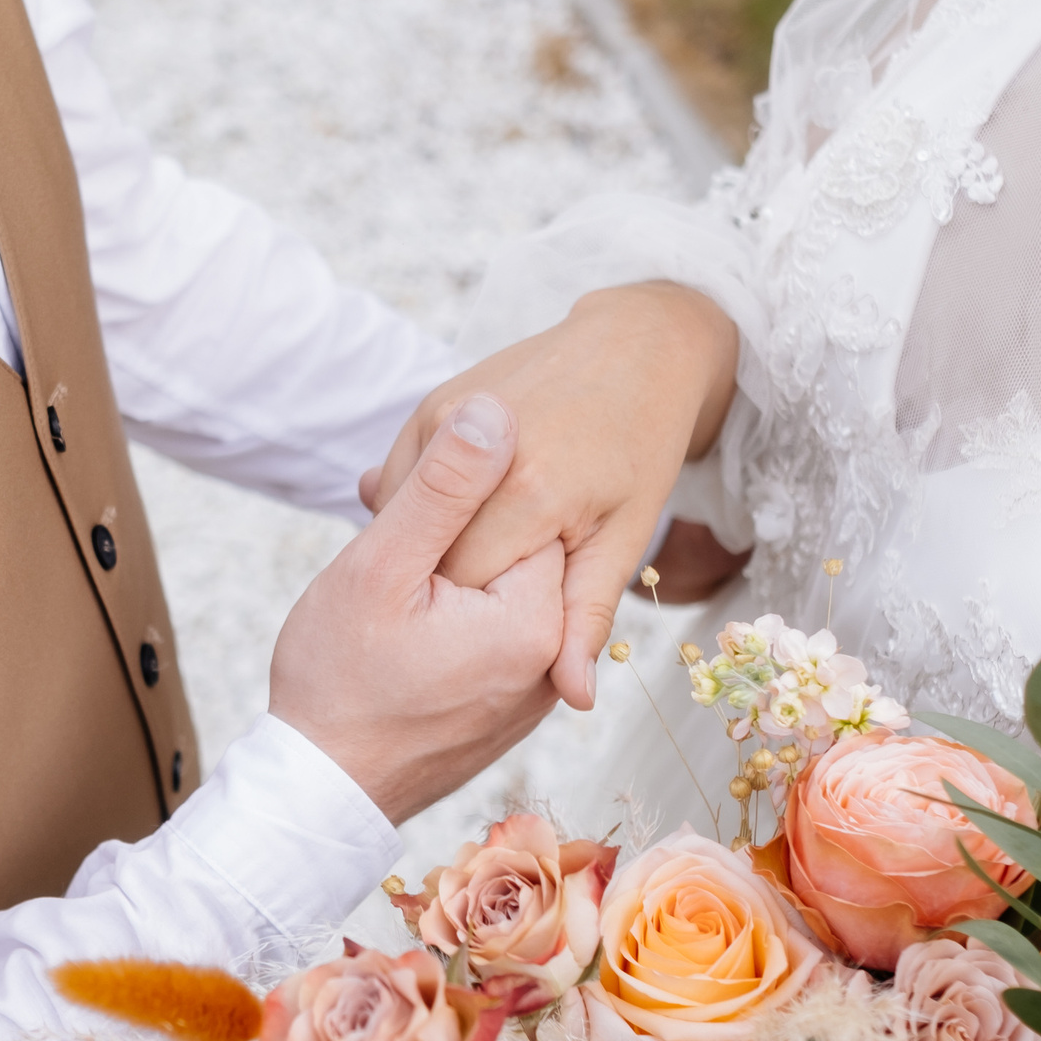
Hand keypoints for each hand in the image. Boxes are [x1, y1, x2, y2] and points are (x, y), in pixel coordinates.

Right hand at [272, 393, 568, 824]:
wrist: (318, 796)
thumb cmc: (339, 685)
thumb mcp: (381, 569)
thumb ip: (442, 489)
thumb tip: (493, 410)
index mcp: (535, 616)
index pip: (520, 503)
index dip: (448, 501)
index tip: (400, 532)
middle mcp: (551, 655)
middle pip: (513, 544)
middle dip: (450, 541)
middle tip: (391, 584)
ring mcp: (531, 686)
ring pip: (496, 587)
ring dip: (446, 579)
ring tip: (392, 616)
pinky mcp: (506, 703)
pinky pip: (488, 632)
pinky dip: (450, 620)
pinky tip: (404, 640)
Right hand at [357, 283, 737, 709]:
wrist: (635, 343)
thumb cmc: (641, 446)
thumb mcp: (623, 538)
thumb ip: (584, 614)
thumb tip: (577, 697)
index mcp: (530, 494)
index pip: (466, 585)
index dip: (475, 609)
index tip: (486, 616)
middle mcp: (475, 449)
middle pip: (430, 551)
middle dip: (445, 580)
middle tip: (469, 591)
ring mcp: (443, 414)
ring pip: (405, 513)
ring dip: (424, 541)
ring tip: (460, 550)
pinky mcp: (428, 399)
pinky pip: (399, 475)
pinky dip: (416, 504)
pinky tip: (449, 514)